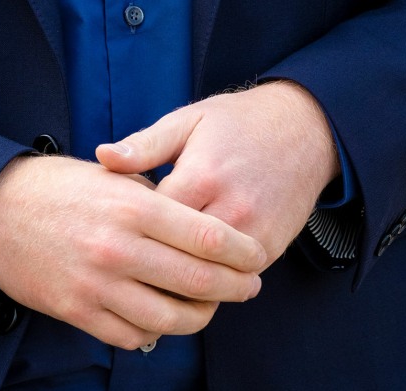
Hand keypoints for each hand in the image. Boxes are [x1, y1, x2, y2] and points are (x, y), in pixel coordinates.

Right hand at [0, 154, 264, 350]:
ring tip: (207, 307)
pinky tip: (160, 318)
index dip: (241, 252)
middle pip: (198, 281)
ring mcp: (98, 284)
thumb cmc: (57, 185)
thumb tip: (198, 224)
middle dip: (234, 288)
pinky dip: (153, 332)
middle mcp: (119, 247)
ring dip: (198, 317)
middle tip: (250, 287)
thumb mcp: (110, 175)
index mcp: (133, 205)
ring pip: (170, 319)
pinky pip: (132, 336)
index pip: (207, 237)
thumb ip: (154, 197)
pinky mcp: (77, 311)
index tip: (257, 256)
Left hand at [96, 82, 339, 268]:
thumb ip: (144, 145)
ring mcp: (254, 232)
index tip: (114, 232)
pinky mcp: (271, 248)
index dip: (130, 230)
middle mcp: (229, 208)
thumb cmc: (236, 122)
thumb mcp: (187, 121)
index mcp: (200, 175)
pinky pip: (234, 279)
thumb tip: (102, 156)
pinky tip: (189, 280)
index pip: (153, 222)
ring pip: (207, 278)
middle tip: (125, 270)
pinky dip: (211, 284)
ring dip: (180, 284)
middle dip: (150, 266)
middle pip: (178, 258)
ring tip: (152, 282)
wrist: (303, 128)